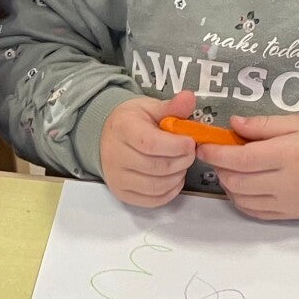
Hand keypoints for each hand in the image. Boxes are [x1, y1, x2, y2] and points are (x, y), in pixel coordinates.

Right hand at [98, 90, 196, 207]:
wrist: (107, 136)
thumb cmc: (132, 121)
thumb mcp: (150, 108)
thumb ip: (171, 107)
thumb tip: (189, 98)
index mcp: (122, 129)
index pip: (150, 144)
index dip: (176, 145)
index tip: (190, 142)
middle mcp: (115, 155)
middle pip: (157, 167)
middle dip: (182, 161)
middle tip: (190, 152)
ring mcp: (117, 178)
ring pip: (157, 186)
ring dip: (178, 176)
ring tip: (181, 164)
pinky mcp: (122, 193)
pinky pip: (153, 200)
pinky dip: (170, 191)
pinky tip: (174, 178)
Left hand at [195, 114, 298, 220]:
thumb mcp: (296, 122)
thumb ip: (262, 125)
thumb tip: (233, 124)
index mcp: (288, 155)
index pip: (241, 159)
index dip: (217, 154)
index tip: (204, 146)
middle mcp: (286, 183)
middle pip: (237, 181)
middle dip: (220, 168)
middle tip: (218, 155)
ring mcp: (287, 203)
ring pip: (242, 199)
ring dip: (228, 184)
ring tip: (231, 169)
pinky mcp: (288, 216)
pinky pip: (254, 212)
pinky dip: (241, 200)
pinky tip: (243, 186)